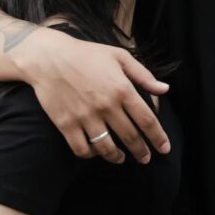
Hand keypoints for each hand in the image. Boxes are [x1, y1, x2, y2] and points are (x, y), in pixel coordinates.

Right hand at [17, 32, 169, 163]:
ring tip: (122, 159)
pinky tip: (97, 152)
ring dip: (117, 157)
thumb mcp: (120, 56)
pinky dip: (91, 154)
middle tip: (146, 159)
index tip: (165, 148)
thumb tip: (165, 89)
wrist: (49, 58)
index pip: (147, 120)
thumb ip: (144, 75)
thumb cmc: (87, 54)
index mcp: (122, 89)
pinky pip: (81, 148)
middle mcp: (106, 106)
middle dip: (141, 151)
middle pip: (130, 137)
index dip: (158, 137)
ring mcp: (85, 117)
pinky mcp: (66, 124)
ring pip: (106, 147)